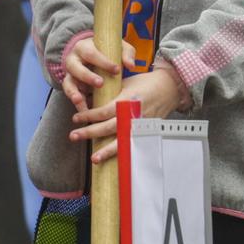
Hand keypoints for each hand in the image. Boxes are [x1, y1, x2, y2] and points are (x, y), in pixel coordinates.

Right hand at [57, 35, 133, 110]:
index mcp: (83, 47)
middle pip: (75, 67)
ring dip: (74, 92)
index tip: (117, 70)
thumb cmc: (107, 51)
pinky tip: (83, 110)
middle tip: (100, 83)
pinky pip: (70, 94)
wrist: (94, 54)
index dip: (103, 62)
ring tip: (80, 100)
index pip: (91, 53)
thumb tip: (131, 66)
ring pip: (68, 82)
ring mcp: (70, 74)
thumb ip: (126, 54)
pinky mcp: (70, 86)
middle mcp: (73, 60)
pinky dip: (76, 102)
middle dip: (87, 76)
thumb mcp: (117, 48)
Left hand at [69, 65, 187, 163]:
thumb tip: (86, 96)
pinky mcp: (147, 133)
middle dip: (90, 133)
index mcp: (127, 100)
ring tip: (93, 158)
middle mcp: (134, 115)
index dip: (88, 116)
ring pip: (122, 141)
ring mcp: (141, 126)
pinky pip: (133, 145)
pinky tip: (113, 160)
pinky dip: (122, 153)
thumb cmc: (144, 83)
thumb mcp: (123, 83)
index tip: (76, 119)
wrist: (169, 88)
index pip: (104, 111)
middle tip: (73, 136)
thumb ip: (107, 93)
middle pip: (109, 127)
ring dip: (106, 151)